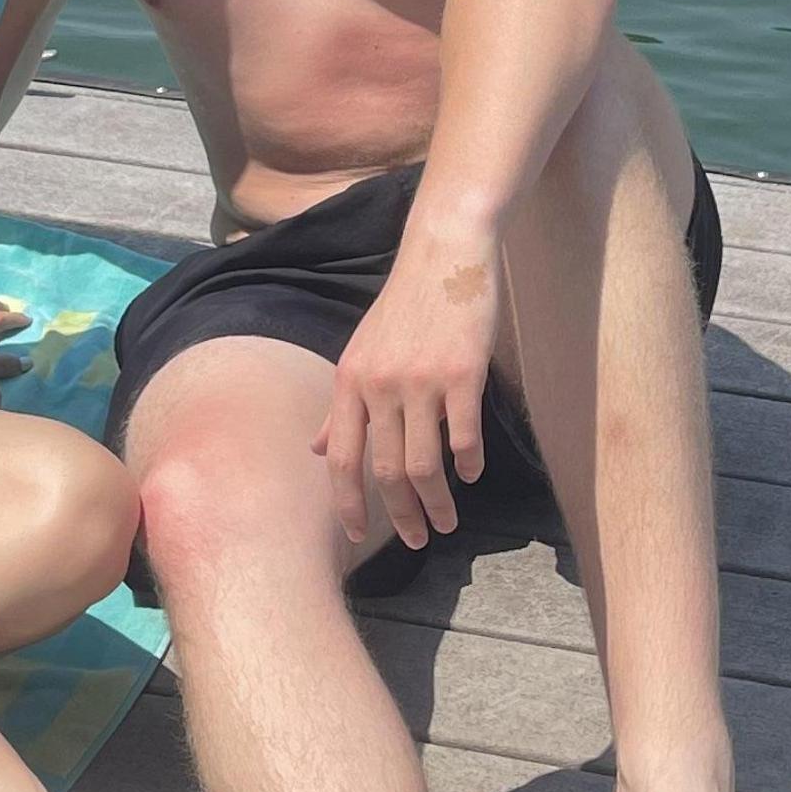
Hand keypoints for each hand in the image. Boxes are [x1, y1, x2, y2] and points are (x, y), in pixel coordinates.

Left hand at [313, 243, 500, 548]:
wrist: (443, 251)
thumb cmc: (403, 305)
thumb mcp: (361, 350)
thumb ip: (343, 405)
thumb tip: (319, 449)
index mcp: (350, 379)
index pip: (343, 459)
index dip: (348, 505)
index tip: (358, 538)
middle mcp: (380, 383)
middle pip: (385, 471)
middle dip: (400, 515)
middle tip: (417, 540)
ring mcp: (421, 380)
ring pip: (424, 464)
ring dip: (437, 503)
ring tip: (447, 521)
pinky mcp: (462, 374)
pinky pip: (464, 437)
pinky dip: (468, 464)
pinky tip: (471, 474)